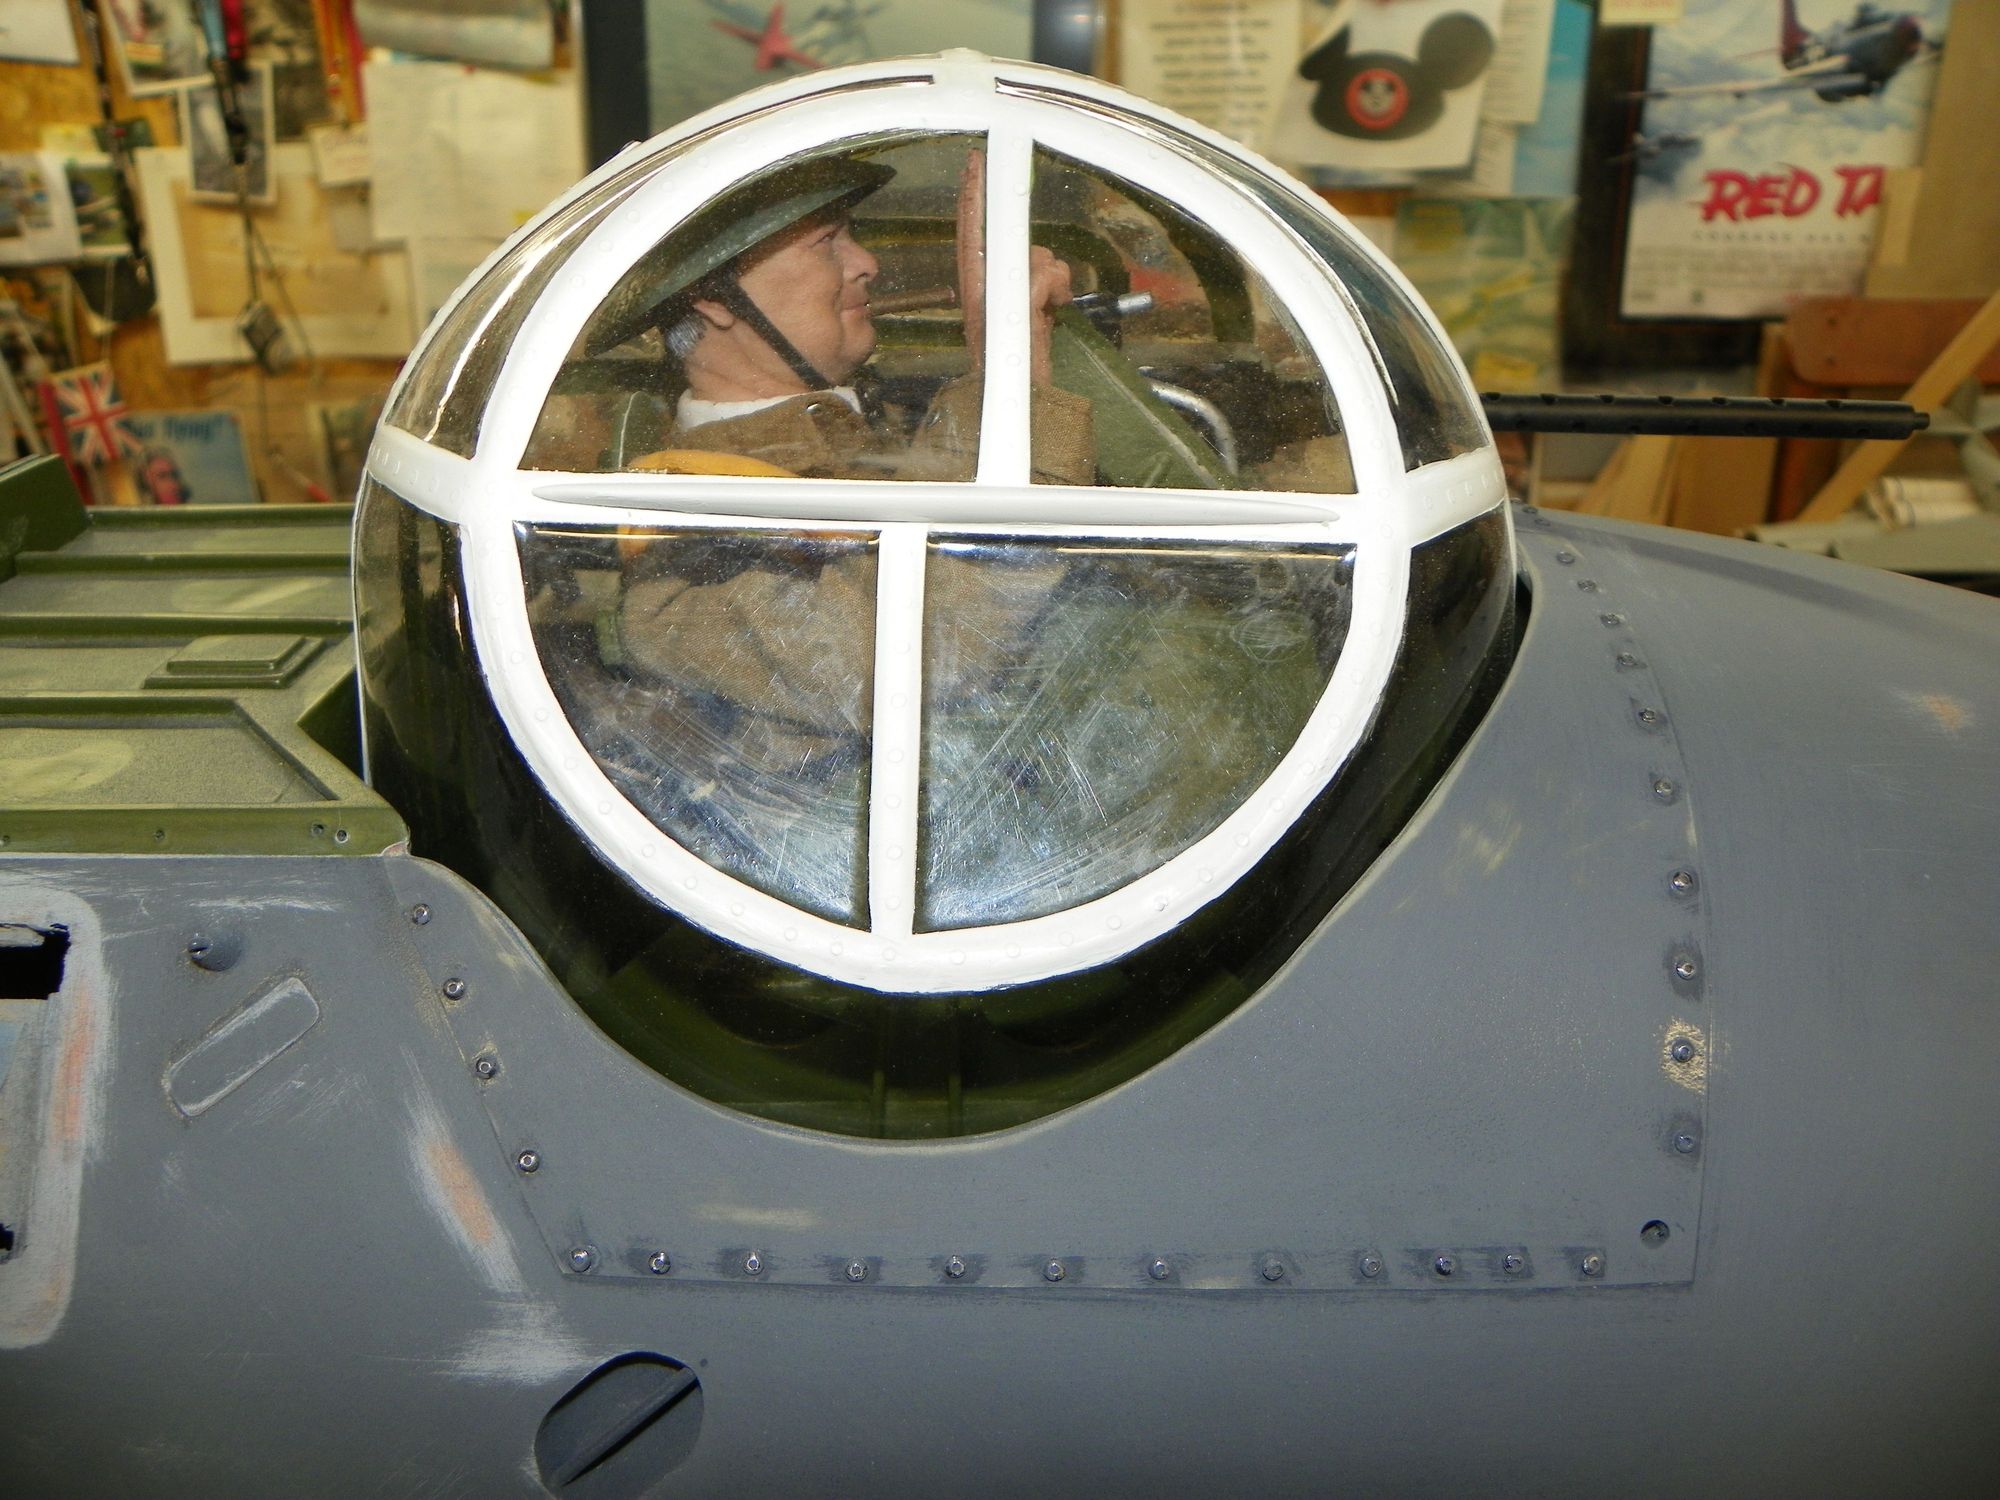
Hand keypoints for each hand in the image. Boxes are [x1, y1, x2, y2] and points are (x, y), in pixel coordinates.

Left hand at [957, 150, 1071, 385]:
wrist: (1027, 403)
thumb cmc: (1010, 373)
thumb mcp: (1014, 328)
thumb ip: (1026, 290)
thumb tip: (1041, 268)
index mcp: (974, 283)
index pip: (971, 225)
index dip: (974, 191)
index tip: (977, 159)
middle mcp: (991, 280)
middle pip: (1015, 238)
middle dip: (1034, 258)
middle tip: (1040, 293)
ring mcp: (1013, 289)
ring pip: (1041, 256)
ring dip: (1051, 281)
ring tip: (1047, 312)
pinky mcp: (1033, 299)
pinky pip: (1055, 275)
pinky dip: (1059, 291)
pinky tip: (1054, 312)